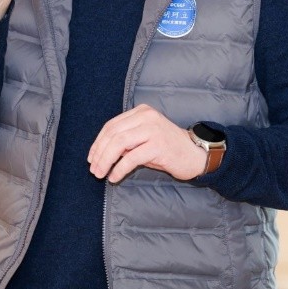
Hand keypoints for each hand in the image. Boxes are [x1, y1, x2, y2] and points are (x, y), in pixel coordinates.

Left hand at [88, 104, 207, 182]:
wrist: (196, 155)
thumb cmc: (167, 148)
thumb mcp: (144, 138)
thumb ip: (126, 139)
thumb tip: (101, 152)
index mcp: (141, 111)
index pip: (112, 125)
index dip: (98, 142)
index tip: (91, 158)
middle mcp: (147, 116)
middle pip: (113, 134)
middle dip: (99, 153)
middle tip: (94, 170)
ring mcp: (153, 129)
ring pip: (119, 144)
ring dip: (106, 161)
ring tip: (100, 174)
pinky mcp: (159, 145)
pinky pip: (132, 158)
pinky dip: (119, 169)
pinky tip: (114, 177)